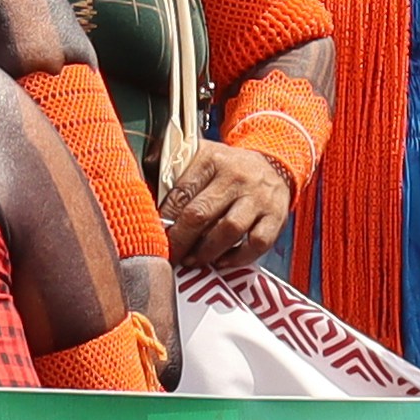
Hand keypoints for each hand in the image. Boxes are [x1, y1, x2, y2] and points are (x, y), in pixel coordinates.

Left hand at [161, 131, 294, 269]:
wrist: (274, 165)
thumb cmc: (228, 169)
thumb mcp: (201, 157)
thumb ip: (172, 172)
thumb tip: (143, 193)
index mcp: (212, 160)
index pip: (181, 192)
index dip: (164, 218)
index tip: (154, 235)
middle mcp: (236, 177)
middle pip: (201, 214)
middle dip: (180, 240)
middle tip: (169, 256)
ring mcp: (258, 198)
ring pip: (229, 230)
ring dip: (206, 252)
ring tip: (192, 261)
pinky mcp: (276, 217)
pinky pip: (256, 243)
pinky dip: (237, 258)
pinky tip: (222, 261)